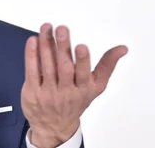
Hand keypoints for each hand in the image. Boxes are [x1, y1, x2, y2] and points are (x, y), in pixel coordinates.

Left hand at [21, 23, 127, 147]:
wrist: (54, 126)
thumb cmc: (75, 101)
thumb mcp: (96, 87)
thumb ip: (107, 65)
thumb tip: (122, 48)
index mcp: (83, 89)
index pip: (83, 74)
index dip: (82, 60)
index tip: (81, 46)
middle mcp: (66, 91)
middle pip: (64, 67)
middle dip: (63, 47)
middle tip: (61, 29)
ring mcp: (48, 92)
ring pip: (47, 66)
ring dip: (46, 45)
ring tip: (46, 28)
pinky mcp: (32, 92)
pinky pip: (32, 71)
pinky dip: (31, 55)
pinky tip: (33, 41)